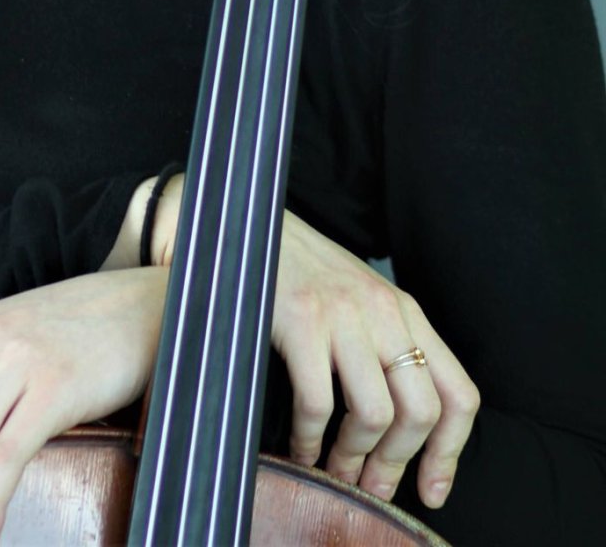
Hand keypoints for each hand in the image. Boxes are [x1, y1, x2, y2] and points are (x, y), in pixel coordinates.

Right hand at [133, 182, 478, 510]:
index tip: (431, 491)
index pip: (458, 393)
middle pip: (421, 413)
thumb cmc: (300, 270)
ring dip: (353, 458)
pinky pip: (319, 404)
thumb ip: (384, 348)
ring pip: (376, 415)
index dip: (449, 453)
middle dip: (395, 464)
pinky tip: (299, 448)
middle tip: (369, 487)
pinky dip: (309, 440)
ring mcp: (343, 314)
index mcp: (404, 310)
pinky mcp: (301, 319)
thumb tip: (398, 431)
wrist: (250, 218)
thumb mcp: (358, 302)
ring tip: (333, 470)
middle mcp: (383, 311)